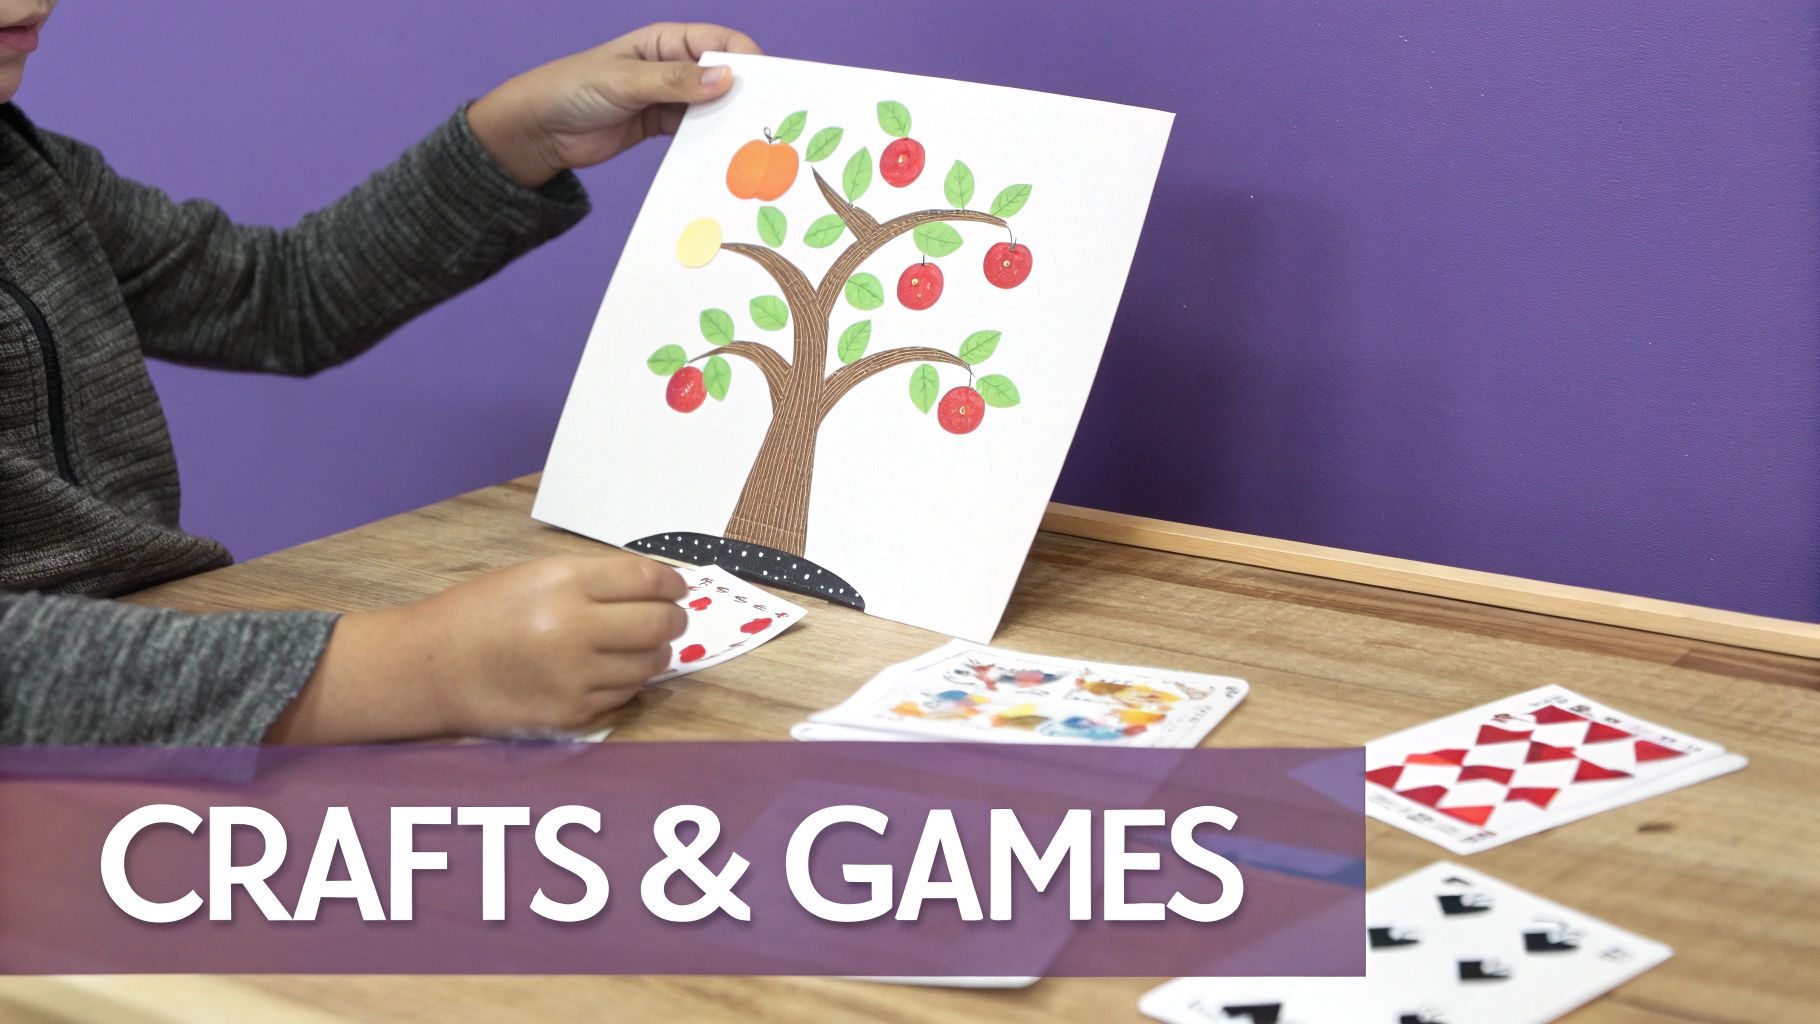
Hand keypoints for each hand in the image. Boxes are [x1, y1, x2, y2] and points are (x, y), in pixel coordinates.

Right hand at [267, 553, 688, 742]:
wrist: (434, 667)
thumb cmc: (484, 613)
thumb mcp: (538, 574)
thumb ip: (598, 579)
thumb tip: (661, 588)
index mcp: (564, 582)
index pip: (648, 581)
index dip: (673, 584)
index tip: (677, 588)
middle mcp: (573, 628)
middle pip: (661, 623)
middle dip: (673, 618)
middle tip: (669, 617)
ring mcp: (574, 676)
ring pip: (651, 663)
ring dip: (653, 652)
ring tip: (633, 644)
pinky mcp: (572, 713)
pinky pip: (626, 694)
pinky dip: (626, 681)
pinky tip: (606, 670)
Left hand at [467, 21, 761, 187]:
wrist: (540, 130)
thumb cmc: (574, 88)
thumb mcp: (626, 81)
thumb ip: (675, 82)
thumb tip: (726, 79)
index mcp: (666, 41)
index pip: (720, 43)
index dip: (748, 61)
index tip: (767, 86)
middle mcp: (674, 66)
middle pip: (724, 76)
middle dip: (745, 94)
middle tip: (767, 120)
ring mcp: (670, 97)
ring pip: (713, 106)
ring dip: (729, 122)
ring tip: (751, 143)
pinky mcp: (663, 127)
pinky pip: (696, 132)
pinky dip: (710, 141)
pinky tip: (724, 155)